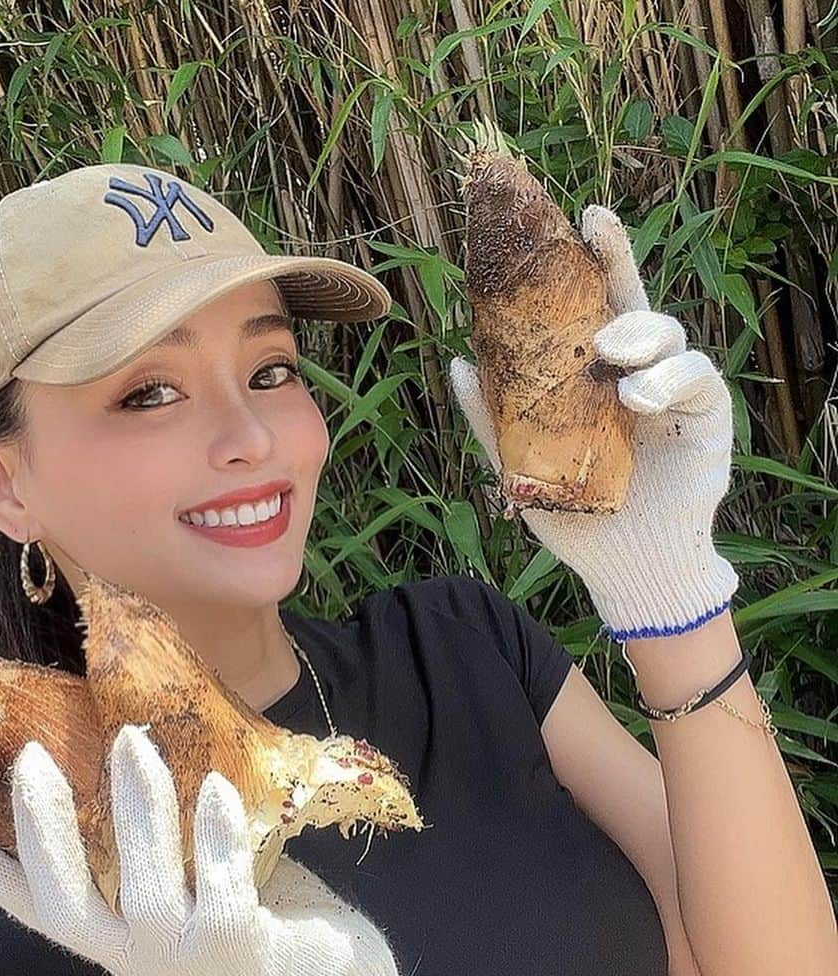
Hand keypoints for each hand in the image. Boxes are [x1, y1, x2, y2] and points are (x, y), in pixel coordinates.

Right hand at [0, 724, 417, 975]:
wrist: (305, 974)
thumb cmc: (213, 914)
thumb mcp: (148, 891)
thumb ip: (99, 856)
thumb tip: (49, 809)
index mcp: (105, 941)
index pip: (31, 909)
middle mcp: (133, 960)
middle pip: (74, 907)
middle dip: (49, 835)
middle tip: (33, 758)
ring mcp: (187, 961)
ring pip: (151, 891)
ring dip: (141, 815)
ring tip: (132, 743)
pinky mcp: (244, 947)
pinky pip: (225, 887)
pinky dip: (216, 836)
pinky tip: (213, 786)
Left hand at [449, 204, 738, 642]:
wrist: (622, 568)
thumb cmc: (575, 514)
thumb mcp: (521, 466)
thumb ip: (494, 417)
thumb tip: (458, 363)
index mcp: (590, 373)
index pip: (587, 306)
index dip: (585, 260)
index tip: (579, 216)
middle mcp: (636, 368)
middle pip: (632, 298)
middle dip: (617, 259)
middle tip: (596, 236)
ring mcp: (675, 386)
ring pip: (666, 330)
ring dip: (638, 333)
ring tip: (611, 360)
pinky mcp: (708, 413)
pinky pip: (696, 376)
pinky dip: (668, 379)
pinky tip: (638, 400)